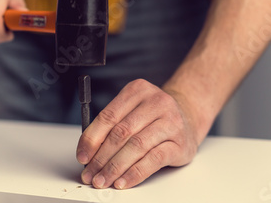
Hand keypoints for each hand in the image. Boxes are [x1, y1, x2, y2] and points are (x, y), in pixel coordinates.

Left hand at [76, 79, 199, 188]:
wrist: (188, 117)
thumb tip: (88, 151)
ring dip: (115, 167)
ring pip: (136, 146)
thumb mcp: (132, 110)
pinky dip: (135, 173)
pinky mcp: (180, 143)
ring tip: (103, 179)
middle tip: (90, 173)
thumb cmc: (154, 116)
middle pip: (121, 132)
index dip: (92, 139)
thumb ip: (112, 125)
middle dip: (101, 157)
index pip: (109, 116)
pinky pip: (153, 160)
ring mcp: (170, 122)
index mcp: (138, 90)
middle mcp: (156, 102)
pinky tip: (123, 181)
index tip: (82, 156)